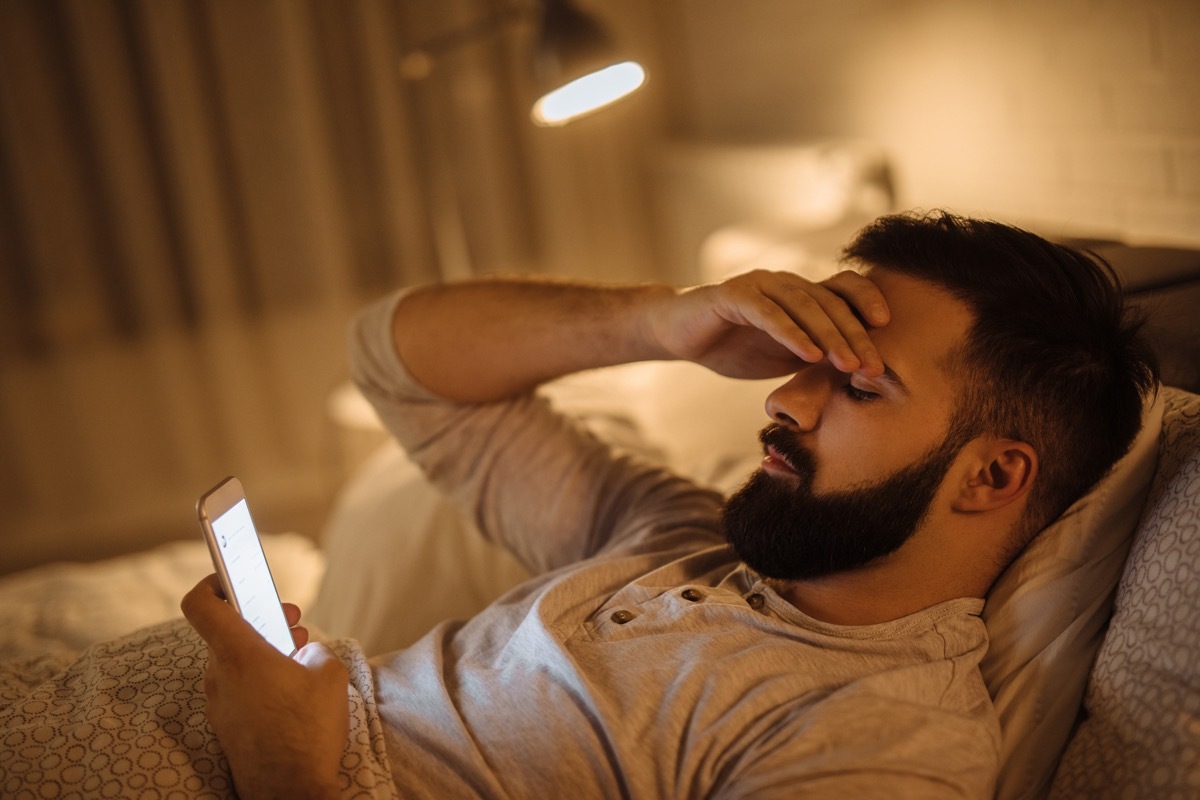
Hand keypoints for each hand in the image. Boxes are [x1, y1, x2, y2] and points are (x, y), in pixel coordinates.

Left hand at [181, 574, 348, 799]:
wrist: (290, 792)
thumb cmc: (309, 730)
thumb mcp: (329, 673)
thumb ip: (313, 650)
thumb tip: (305, 652)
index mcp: (239, 653)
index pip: (200, 604)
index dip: (212, 582)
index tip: (234, 577)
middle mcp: (219, 676)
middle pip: (227, 631)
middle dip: (260, 618)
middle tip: (291, 620)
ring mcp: (218, 704)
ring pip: (235, 660)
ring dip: (263, 650)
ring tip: (299, 655)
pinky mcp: (226, 726)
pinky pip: (238, 687)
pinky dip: (260, 678)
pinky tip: (291, 689)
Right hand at [647, 269, 888, 379]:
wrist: (679, 335)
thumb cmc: (733, 345)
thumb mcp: (781, 355)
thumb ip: (813, 356)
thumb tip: (855, 375)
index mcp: (800, 293)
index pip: (843, 289)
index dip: (868, 303)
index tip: (889, 332)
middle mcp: (784, 282)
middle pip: (830, 301)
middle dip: (855, 336)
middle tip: (873, 367)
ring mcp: (757, 285)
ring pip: (803, 305)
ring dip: (829, 336)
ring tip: (847, 365)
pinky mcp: (730, 295)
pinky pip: (767, 312)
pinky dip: (790, 332)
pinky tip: (808, 354)